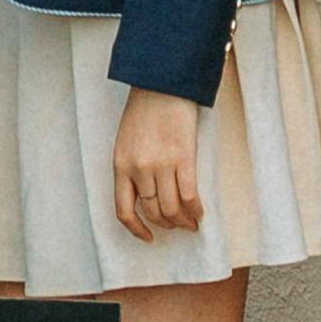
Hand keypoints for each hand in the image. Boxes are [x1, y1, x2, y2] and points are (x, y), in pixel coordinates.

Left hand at [109, 91, 207, 243]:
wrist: (162, 84)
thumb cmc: (143, 110)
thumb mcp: (125, 142)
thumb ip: (130, 169)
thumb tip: (146, 196)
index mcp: (120, 166)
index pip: (124, 211)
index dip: (137, 229)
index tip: (148, 236)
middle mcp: (139, 169)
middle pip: (153, 212)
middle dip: (166, 224)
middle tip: (177, 226)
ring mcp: (161, 165)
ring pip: (172, 208)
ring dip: (183, 221)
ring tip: (190, 223)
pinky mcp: (184, 158)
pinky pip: (189, 195)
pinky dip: (196, 209)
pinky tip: (199, 213)